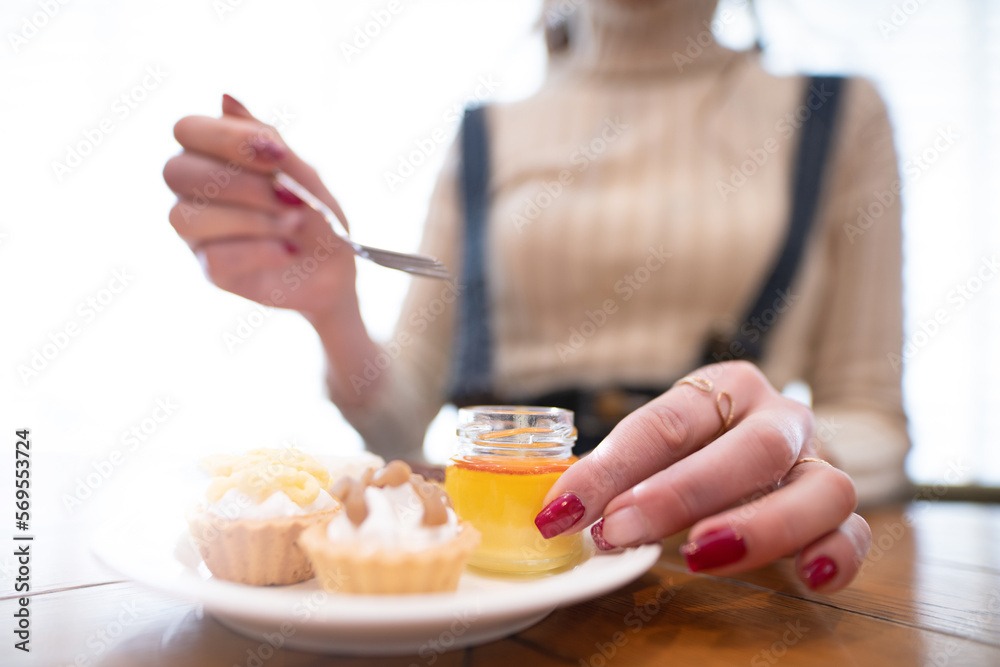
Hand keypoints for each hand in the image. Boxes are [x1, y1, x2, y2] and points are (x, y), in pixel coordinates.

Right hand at [163, 94, 356, 320]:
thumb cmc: (317, 215)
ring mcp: (198, 234)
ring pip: (187, 217)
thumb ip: (267, 141)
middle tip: (289, 196)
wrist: (336, 270)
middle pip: (176, 172)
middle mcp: (194, 192)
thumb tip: (224, 98)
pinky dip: (260, 250)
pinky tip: (289, 250)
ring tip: (295, 223)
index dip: (226, 138)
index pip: (187, 129)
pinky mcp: (211, 270)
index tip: (276, 155)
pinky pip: (214, 256)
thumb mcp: (304, 175)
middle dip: (240, 183)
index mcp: (212, 157)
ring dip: (251, 219)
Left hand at [535, 361, 869, 591]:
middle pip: (753, 448)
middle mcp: (780, 418)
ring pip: (820, 488)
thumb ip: (617, 478)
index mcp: (723, 388)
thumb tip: (559, 515)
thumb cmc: (691, 452)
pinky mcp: (842, 513)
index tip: (561, 512)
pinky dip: (837, 555)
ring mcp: (819, 463)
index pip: (666, 423)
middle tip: (621, 531)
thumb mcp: (651, 453)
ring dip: (760, 526)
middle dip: (682, 493)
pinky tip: (807, 579)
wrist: (756, 453)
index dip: (609, 468)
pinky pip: (855, 533)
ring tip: (699, 555)